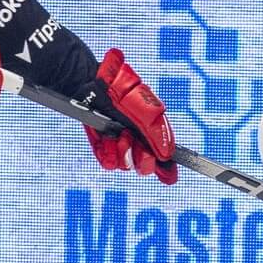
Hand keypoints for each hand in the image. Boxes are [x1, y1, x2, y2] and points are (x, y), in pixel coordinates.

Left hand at [81, 49, 177, 183]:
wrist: (94, 86)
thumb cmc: (123, 92)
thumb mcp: (147, 113)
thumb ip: (158, 136)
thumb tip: (168, 156)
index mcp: (152, 132)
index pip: (162, 156)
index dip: (166, 168)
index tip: (168, 177)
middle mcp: (137, 140)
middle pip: (145, 166)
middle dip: (143, 160)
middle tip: (140, 150)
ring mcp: (119, 144)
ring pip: (126, 165)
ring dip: (124, 151)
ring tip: (120, 135)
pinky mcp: (102, 146)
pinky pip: (108, 163)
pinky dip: (108, 153)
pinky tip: (107, 139)